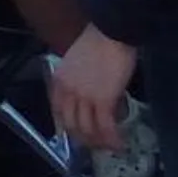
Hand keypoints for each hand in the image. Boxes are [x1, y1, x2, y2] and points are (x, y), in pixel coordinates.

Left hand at [48, 26, 137, 150]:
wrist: (112, 30)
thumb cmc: (100, 40)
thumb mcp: (79, 61)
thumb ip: (79, 79)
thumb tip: (94, 94)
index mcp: (59, 81)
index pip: (58, 112)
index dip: (67, 127)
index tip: (78, 135)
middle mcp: (67, 92)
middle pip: (71, 125)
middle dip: (84, 139)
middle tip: (97, 144)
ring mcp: (84, 98)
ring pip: (88, 129)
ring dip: (99, 142)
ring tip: (110, 146)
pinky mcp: (103, 101)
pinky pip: (105, 127)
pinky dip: (112, 138)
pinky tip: (120, 143)